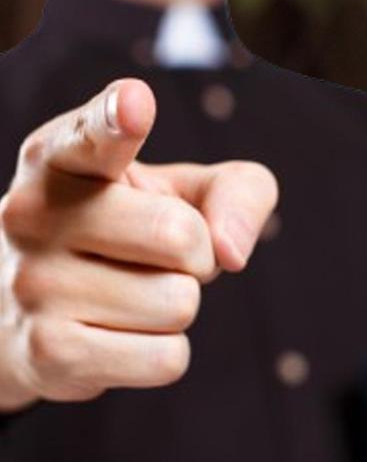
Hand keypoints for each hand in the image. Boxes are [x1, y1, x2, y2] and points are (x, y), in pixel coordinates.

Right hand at [0, 79, 277, 409]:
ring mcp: (34, 284)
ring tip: (133, 294)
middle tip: (161, 257)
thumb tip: (231, 251)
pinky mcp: (49, 352)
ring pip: (179, 304)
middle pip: (180, 237)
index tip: (136, 103)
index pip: (92, 136)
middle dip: (197, 255)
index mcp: (64, 157)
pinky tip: (123, 337)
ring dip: (178, 306)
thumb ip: (239, 191)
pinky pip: (167, 358)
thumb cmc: (131, 231)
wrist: (36, 314)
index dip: (117, 119)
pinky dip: (166, 353)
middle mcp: (33, 212)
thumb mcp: (187, 193)